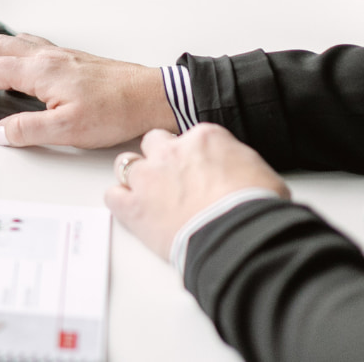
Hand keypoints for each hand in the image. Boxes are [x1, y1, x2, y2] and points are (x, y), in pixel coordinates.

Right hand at [0, 34, 176, 147]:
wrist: (154, 97)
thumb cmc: (119, 109)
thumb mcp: (68, 129)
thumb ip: (27, 130)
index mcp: (40, 70)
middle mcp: (46, 56)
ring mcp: (58, 55)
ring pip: (9, 44)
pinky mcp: (70, 59)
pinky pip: (27, 47)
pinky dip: (8, 55)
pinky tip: (13, 70)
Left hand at [104, 125, 289, 259]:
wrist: (238, 235)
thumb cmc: (255, 208)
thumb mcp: (260, 173)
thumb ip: (237, 164)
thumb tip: (239, 174)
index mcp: (204, 138)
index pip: (189, 137)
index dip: (192, 154)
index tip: (196, 167)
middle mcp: (171, 152)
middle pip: (153, 142)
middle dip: (159, 157)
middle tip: (171, 178)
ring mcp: (148, 177)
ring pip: (126, 164)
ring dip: (135, 177)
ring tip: (149, 194)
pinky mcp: (133, 206)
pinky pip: (113, 195)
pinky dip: (119, 201)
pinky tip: (131, 210)